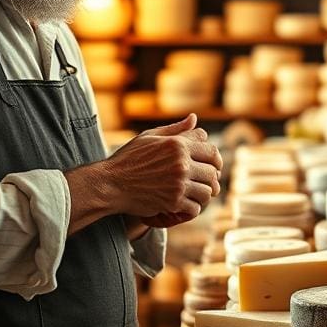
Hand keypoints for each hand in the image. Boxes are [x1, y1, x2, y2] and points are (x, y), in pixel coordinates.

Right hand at [104, 114, 221, 226]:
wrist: (110, 183)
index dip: (216, 160)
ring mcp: (178, 184)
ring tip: (196, 194)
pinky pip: (196, 208)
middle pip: (212, 173)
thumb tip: (194, 118)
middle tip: (206, 183)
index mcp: (177, 145)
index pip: (211, 151)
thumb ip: (175, 129)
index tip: (213, 167)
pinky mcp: (172, 202)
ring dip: (204, 194)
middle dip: (211, 179)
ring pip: (208, 191)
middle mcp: (181, 164)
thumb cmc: (128, 158)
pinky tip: (186, 204)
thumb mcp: (150, 137)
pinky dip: (193, 208)